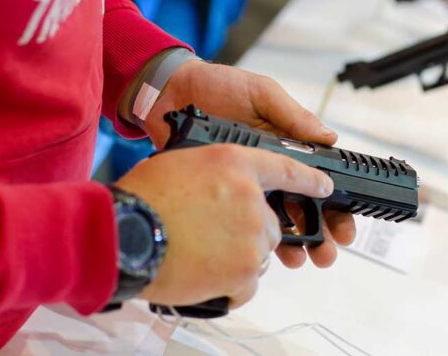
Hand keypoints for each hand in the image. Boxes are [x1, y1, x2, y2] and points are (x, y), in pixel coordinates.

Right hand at [116, 144, 333, 307]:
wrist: (122, 234)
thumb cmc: (143, 197)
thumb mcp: (182, 163)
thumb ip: (218, 172)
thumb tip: (231, 189)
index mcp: (236, 164)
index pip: (286, 168)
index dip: (309, 179)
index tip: (325, 187)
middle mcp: (253, 198)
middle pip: (271, 224)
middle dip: (249, 233)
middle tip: (211, 236)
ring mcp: (253, 236)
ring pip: (258, 254)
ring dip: (236, 260)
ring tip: (199, 254)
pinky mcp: (245, 272)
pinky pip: (246, 284)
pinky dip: (229, 285)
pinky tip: (201, 272)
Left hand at [143, 60, 355, 267]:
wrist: (170, 93)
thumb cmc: (218, 87)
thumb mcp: (262, 94)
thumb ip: (293, 116)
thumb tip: (329, 136)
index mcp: (287, 146)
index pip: (319, 180)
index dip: (335, 205)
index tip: (344, 226)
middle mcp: (270, 169)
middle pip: (306, 208)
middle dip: (321, 234)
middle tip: (327, 254)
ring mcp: (248, 184)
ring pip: (279, 221)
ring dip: (296, 242)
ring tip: (303, 259)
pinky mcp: (223, 194)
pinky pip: (246, 221)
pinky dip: (259, 239)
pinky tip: (270, 252)